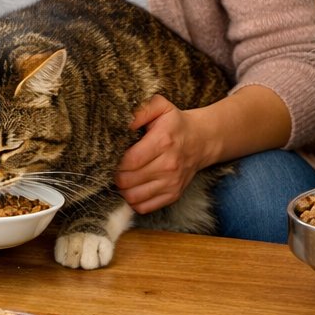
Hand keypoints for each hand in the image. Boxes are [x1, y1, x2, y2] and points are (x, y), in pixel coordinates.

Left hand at [115, 94, 210, 213]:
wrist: (201, 140)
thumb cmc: (175, 123)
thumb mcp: (160, 107)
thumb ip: (140, 110)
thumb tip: (124, 122)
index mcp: (163, 141)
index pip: (130, 161)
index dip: (115, 161)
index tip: (113, 156)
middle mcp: (169, 165)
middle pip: (128, 180)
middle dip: (116, 175)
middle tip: (115, 168)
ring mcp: (172, 183)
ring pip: (134, 197)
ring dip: (123, 189)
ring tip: (124, 178)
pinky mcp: (174, 195)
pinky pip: (145, 207)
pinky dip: (134, 201)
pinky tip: (134, 187)